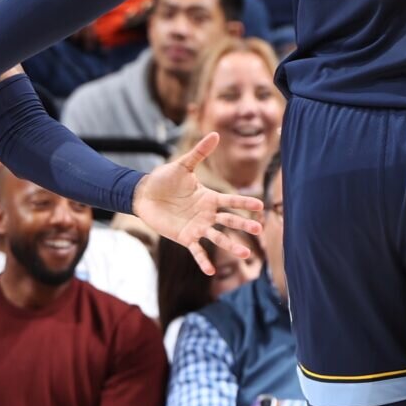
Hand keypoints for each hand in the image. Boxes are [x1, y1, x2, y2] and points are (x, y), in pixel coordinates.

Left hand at [130, 132, 265, 275]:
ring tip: (245, 254)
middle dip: (244, 225)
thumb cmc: (164, 179)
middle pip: (229, 221)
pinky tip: (210, 271)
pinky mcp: (185, 238)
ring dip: (231, 245)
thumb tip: (215, 134)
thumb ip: (199, 153)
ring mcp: (197, 227)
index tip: (261, 206)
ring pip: (218, 237)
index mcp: (209, 197)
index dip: (245, 202)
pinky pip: (197, 251)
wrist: (144, 194)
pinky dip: (203, 260)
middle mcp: (207, 214)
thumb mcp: (182, 166)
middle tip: (259, 230)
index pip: (231, 200)